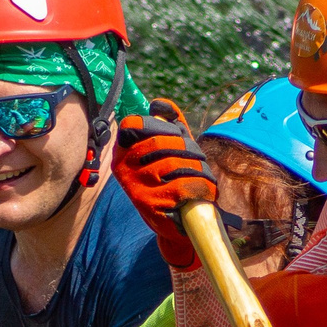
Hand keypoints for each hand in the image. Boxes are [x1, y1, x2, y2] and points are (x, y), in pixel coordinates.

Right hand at [114, 100, 215, 268]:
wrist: (174, 223)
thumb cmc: (172, 180)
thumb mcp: (168, 151)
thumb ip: (167, 124)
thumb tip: (159, 103)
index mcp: (122, 152)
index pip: (134, 124)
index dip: (160, 125)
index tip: (176, 135)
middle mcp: (123, 168)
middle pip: (163, 141)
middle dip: (190, 149)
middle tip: (199, 160)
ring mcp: (135, 187)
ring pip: (177, 164)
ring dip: (199, 169)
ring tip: (203, 177)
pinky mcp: (151, 205)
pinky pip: (184, 185)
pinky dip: (201, 186)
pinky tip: (204, 191)